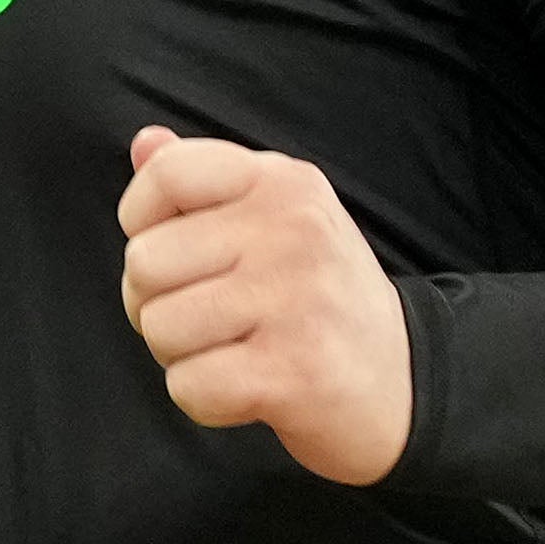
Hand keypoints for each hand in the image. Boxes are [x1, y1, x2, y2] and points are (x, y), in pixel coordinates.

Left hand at [115, 124, 411, 485]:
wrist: (403, 381)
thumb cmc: (319, 295)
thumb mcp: (279, 217)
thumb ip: (207, 181)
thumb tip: (144, 143)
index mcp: (283, 182)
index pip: (168, 173)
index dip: (141, 220)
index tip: (176, 252)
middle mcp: (293, 230)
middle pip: (144, 262)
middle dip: (155, 302)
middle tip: (210, 317)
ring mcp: (296, 300)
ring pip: (158, 328)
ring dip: (180, 354)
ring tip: (233, 349)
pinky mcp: (292, 371)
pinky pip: (187, 386)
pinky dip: (204, 399)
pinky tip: (248, 387)